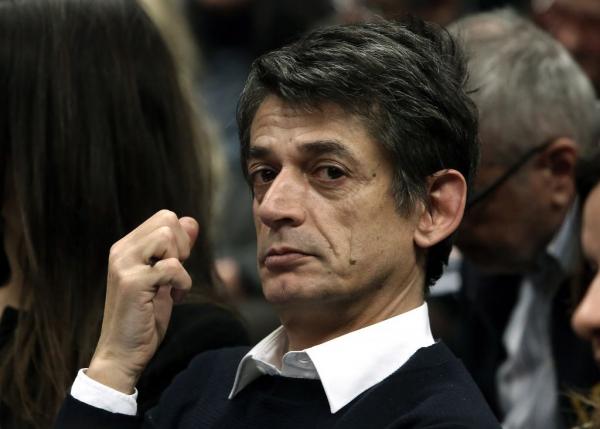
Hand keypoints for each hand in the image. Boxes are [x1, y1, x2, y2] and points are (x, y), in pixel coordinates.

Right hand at [87, 210, 198, 393]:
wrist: (121, 354)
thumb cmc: (144, 318)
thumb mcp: (164, 279)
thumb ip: (176, 250)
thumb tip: (191, 222)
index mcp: (126, 247)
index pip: (164, 217)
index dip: (181, 239)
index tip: (176, 265)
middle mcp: (121, 251)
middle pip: (167, 219)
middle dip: (182, 245)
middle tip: (175, 273)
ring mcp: (124, 265)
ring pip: (167, 235)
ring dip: (180, 262)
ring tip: (172, 284)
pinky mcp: (133, 282)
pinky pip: (173, 266)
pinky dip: (183, 283)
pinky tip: (175, 298)